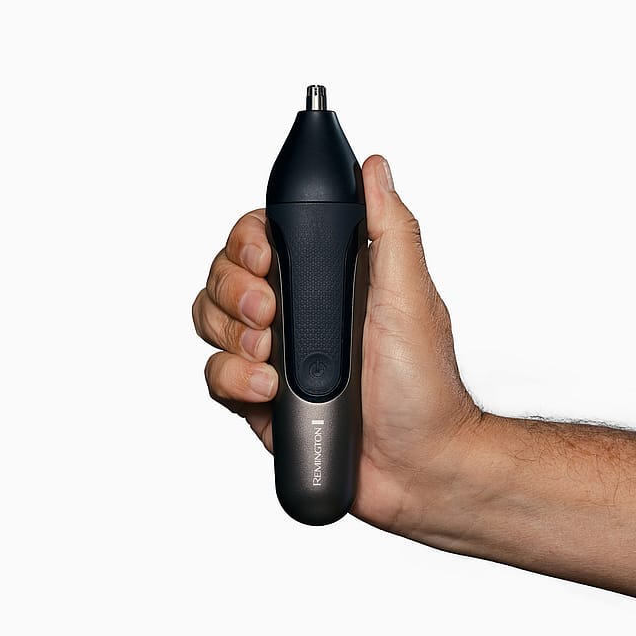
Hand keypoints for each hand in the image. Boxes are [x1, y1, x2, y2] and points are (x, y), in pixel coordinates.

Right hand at [192, 155, 482, 539]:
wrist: (417, 467)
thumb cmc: (424, 388)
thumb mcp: (410, 295)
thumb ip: (389, 228)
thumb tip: (374, 169)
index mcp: (327, 282)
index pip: (264, 238)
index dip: (249, 239)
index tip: (264, 255)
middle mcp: (295, 314)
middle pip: (225, 276)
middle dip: (236, 290)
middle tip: (271, 312)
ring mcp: (274, 357)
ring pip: (211, 322)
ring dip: (232, 334)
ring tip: (272, 353)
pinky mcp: (258, 398)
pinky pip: (216, 376)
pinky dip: (233, 378)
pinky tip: (267, 388)